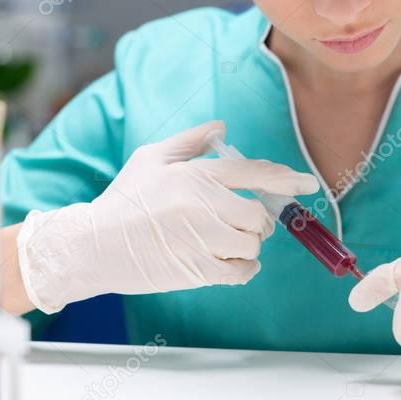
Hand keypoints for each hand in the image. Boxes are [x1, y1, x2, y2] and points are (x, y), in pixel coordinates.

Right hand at [18, 120, 318, 312]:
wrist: (93, 245)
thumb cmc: (123, 201)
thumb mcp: (150, 158)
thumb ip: (190, 142)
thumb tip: (222, 128)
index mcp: (195, 175)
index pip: (252, 173)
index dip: (285, 178)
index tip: (307, 184)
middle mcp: (203, 205)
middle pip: (259, 214)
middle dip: (258, 220)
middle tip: (243, 222)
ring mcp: (201, 240)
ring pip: (252, 244)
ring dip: (248, 244)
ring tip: (227, 241)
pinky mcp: (197, 270)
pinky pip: (242, 271)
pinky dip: (244, 268)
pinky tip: (231, 262)